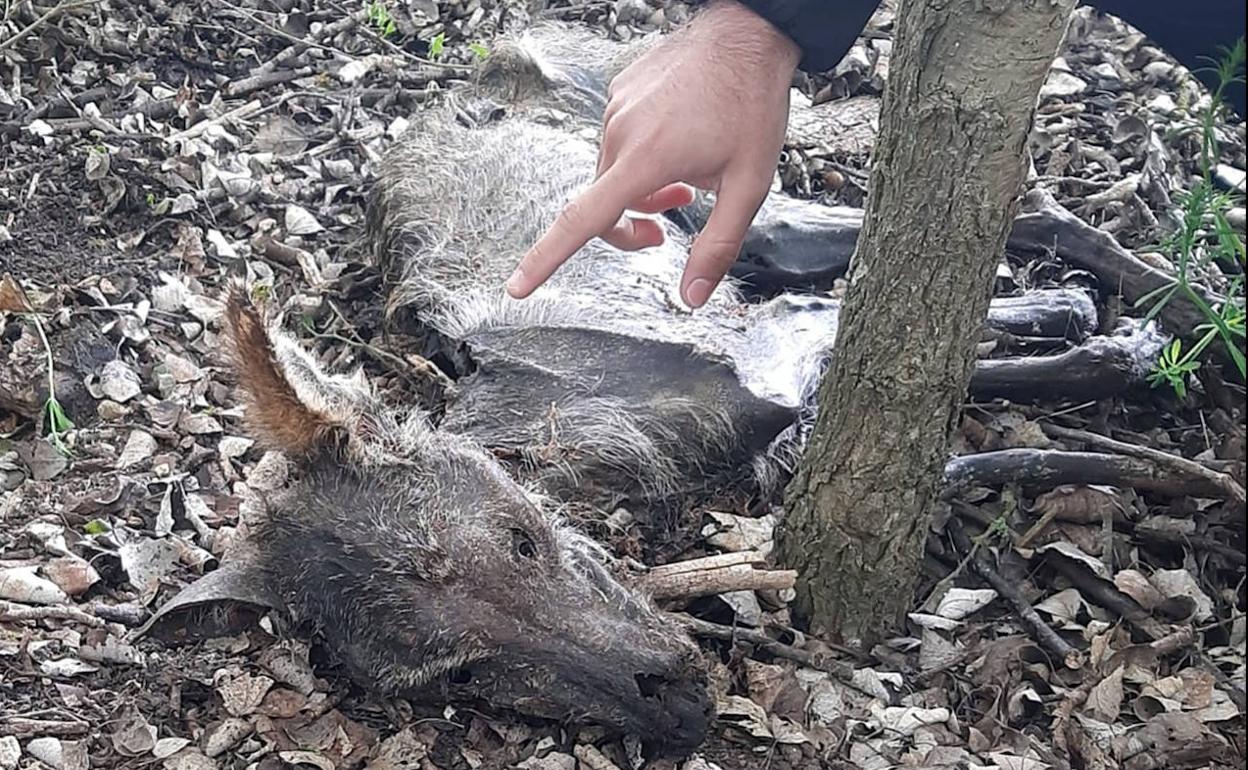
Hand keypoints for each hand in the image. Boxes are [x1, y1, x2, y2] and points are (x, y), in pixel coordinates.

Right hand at [505, 0, 801, 307]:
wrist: (749, 35)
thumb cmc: (751, 104)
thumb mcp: (749, 186)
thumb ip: (718, 247)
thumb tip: (691, 298)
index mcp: (645, 159)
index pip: (582, 221)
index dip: (544, 259)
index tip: (516, 287)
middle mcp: (621, 132)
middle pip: (602, 204)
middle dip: (632, 223)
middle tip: (674, 219)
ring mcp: (617, 109)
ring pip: (613, 173)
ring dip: (640, 188)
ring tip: (687, 177)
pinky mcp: (620, 92)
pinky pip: (620, 140)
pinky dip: (641, 156)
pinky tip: (680, 140)